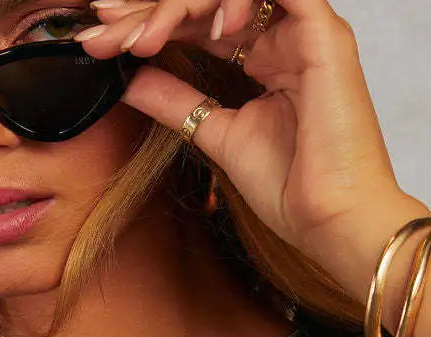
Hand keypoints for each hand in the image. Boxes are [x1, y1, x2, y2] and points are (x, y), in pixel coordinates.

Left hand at [74, 0, 406, 260]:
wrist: (331, 221)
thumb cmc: (292, 189)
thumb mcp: (216, 136)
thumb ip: (178, 103)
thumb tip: (130, 78)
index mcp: (266, 55)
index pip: (199, 18)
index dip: (148, 23)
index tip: (99, 42)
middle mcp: (285, 34)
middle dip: (149, 8)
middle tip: (103, 29)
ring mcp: (305, 30)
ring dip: (179, 4)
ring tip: (140, 38)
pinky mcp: (323, 35)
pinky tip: (204, 25)